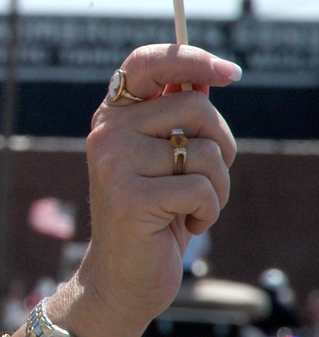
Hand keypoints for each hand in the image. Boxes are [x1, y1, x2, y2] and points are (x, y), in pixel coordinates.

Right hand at [82, 44, 239, 331]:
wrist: (121, 278)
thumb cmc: (153, 217)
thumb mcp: (166, 161)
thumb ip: (178, 119)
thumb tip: (212, 76)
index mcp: (113, 116)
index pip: (147, 62)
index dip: (191, 58)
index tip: (230, 72)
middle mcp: (107, 132)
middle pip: (195, 107)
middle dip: (220, 144)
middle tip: (208, 177)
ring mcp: (114, 163)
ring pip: (203, 151)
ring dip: (217, 187)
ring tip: (193, 208)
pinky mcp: (129, 197)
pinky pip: (200, 188)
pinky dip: (208, 213)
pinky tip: (185, 226)